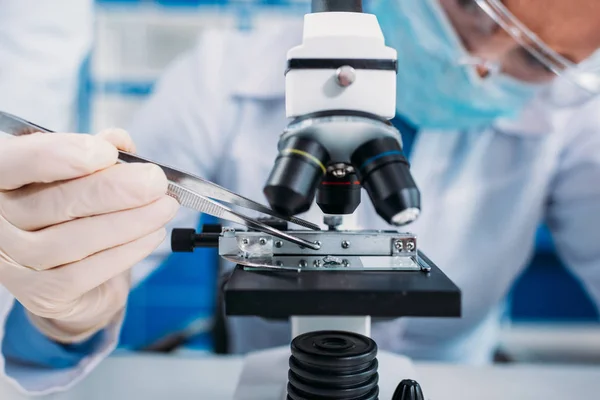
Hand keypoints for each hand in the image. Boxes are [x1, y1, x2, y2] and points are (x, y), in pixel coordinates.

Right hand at [0, 129, 178, 342]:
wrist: (73, 274)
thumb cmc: (75, 211)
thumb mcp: (83, 174)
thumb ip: (96, 153)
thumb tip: (118, 141)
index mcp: (3, 180)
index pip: (12, 162)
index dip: (56, 155)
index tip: (106, 152)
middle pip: (51, 203)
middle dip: (112, 190)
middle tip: (155, 181)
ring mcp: (15, 262)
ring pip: (71, 241)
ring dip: (129, 221)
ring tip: (164, 207)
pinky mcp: (42, 294)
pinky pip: (84, 273)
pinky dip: (126, 252)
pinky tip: (153, 235)